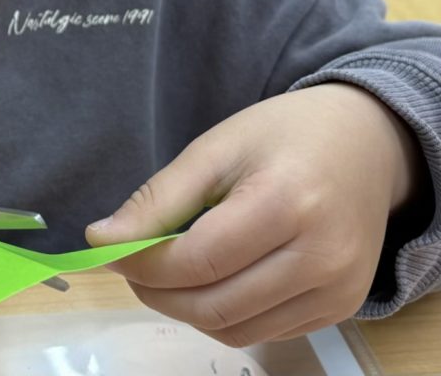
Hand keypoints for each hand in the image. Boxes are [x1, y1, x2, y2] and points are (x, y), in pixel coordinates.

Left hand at [86, 84, 421, 346]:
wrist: (366, 143)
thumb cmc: (283, 134)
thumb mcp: (216, 147)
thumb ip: (160, 197)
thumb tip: (100, 240)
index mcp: (286, 202)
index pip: (199, 259)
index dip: (143, 263)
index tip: (105, 250)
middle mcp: (321, 258)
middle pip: (215, 305)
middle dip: (156, 292)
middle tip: (126, 264)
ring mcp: (337, 292)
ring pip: (236, 329)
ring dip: (185, 310)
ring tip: (163, 271)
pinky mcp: (341, 309)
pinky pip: (264, 332)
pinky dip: (222, 315)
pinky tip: (207, 279)